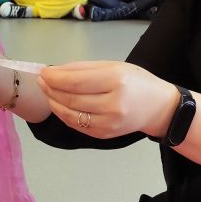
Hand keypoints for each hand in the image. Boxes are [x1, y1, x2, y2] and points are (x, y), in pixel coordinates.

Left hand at [38, 61, 178, 139]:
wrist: (158, 107)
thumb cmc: (137, 82)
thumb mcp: (114, 66)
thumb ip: (84, 69)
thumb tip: (55, 72)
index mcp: (116, 81)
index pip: (76, 81)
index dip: (55, 78)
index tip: (43, 72)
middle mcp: (113, 104)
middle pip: (71, 98)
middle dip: (51, 89)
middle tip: (41, 81)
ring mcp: (108, 123)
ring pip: (70, 114)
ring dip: (53, 102)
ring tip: (46, 92)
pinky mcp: (104, 135)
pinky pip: (76, 125)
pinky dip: (63, 114)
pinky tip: (58, 104)